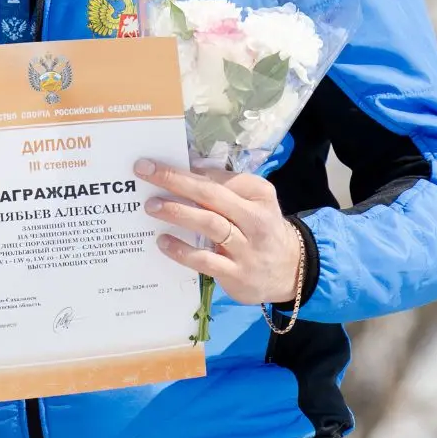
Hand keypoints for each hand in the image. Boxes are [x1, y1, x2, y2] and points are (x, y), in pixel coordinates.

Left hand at [136, 160, 301, 305]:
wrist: (291, 272)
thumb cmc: (260, 230)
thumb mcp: (254, 203)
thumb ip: (226, 187)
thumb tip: (188, 169)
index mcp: (258, 195)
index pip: (219, 178)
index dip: (186, 170)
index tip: (155, 163)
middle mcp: (254, 219)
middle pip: (211, 195)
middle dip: (175, 181)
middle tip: (145, 172)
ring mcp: (246, 248)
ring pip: (209, 224)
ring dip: (178, 212)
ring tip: (152, 206)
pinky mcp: (236, 274)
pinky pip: (206, 260)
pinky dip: (182, 251)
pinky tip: (163, 242)